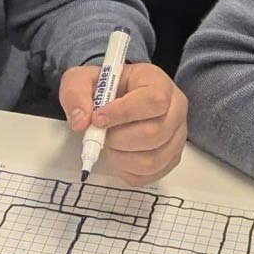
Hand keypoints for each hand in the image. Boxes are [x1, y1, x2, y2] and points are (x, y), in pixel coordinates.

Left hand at [59, 63, 187, 184]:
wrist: (117, 98)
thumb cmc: (106, 88)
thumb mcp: (82, 79)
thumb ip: (76, 93)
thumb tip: (81, 121)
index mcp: (158, 83)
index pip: (153, 101)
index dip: (123, 113)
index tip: (98, 119)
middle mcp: (175, 109)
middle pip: (154, 133)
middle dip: (118, 139)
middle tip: (102, 133)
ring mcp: (176, 135)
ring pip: (153, 159)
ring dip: (121, 157)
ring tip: (110, 144)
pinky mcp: (171, 157)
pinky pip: (151, 174)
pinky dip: (128, 170)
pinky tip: (119, 154)